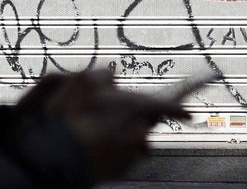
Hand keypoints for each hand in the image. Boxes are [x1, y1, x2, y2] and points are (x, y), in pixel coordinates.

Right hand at [25, 68, 188, 180]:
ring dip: (123, 134)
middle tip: (111, 113)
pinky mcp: (120, 170)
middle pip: (145, 123)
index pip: (165, 106)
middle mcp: (137, 132)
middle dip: (135, 118)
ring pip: (134, 140)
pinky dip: (114, 149)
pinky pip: (124, 155)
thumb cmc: (68, 119)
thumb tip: (112, 77)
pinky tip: (94, 144)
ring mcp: (130, 154)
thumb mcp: (79, 82)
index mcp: (133, 108)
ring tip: (95, 130)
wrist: (57, 157)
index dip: (178, 108)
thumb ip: (101, 75)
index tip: (189, 114)